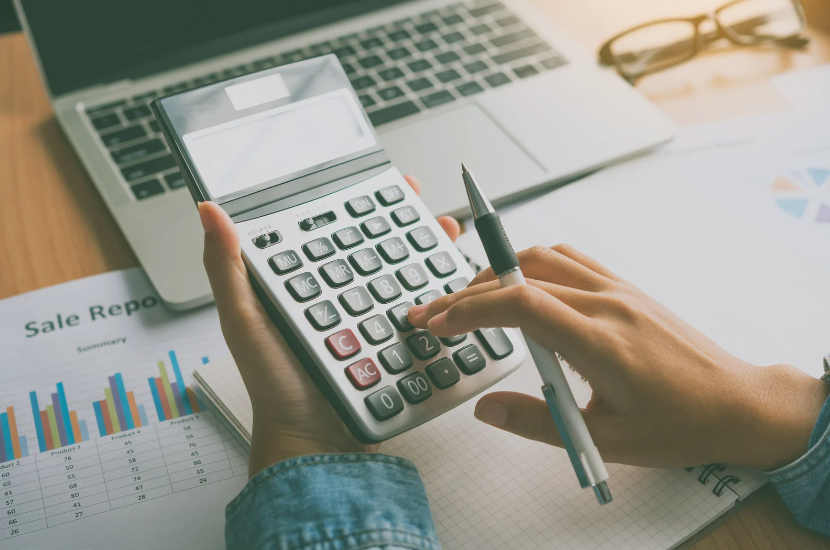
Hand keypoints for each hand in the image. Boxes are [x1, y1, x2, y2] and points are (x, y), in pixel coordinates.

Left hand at [199, 176, 459, 476]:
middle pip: (374, 248)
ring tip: (446, 230)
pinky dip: (439, 290)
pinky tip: (452, 279)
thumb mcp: (244, 322)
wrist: (317, 443)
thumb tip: (209, 211)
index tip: (378, 182)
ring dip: (426, 249)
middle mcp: (337, 298)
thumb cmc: (274, 386)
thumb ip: (227, 268)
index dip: (354, 204)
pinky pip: (420, 310)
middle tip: (422, 200)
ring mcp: (369, 321)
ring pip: (403, 274)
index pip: (330, 232)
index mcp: (302, 286)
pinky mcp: (394, 344)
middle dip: (402, 221)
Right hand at [409, 245, 828, 469]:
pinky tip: (517, 284)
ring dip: (496, 273)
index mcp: (602, 342)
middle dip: (466, 294)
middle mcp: (608, 304)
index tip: (438, 323)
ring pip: (542, 258)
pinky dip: (531, 264)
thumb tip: (486, 408)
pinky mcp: (624, 287)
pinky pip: (569, 259)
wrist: (737, 403)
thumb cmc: (680, 424)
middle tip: (432, 313)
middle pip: (520, 277)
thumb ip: (538, 422)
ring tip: (467, 299)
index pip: (520, 305)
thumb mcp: (606, 439)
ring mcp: (617, 289)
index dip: (469, 309)